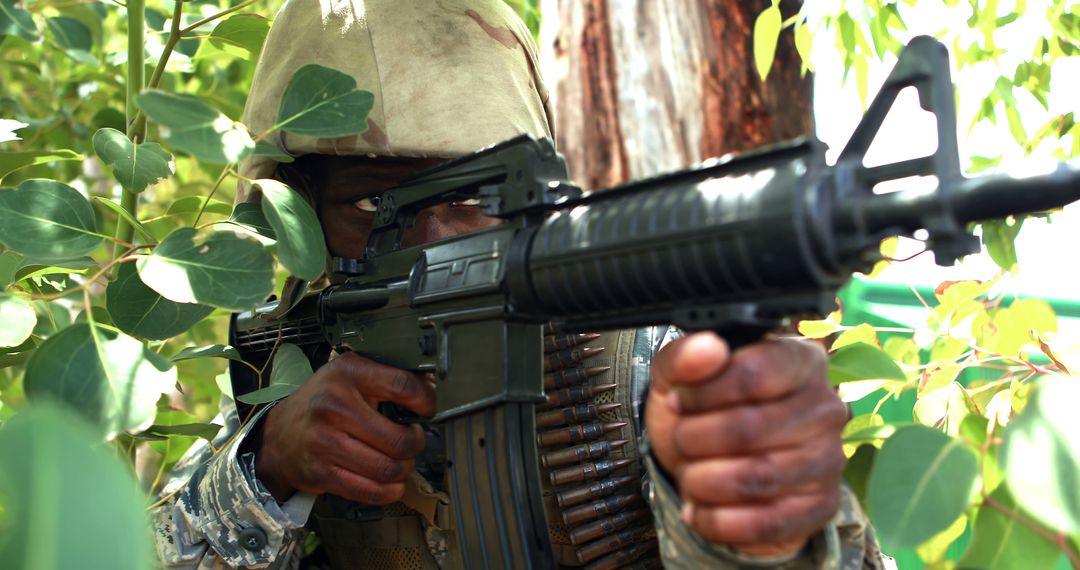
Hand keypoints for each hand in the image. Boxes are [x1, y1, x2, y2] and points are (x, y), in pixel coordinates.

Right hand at [254, 351, 435, 503]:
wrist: (280, 434)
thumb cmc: (324, 402)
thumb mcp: (350, 374)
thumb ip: (387, 377)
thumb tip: (432, 387)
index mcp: (348, 374)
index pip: (402, 385)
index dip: (425, 401)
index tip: (427, 410)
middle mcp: (334, 406)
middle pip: (399, 438)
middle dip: (415, 443)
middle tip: (412, 441)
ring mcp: (326, 442)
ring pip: (388, 468)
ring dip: (403, 469)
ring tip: (400, 461)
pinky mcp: (322, 473)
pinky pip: (371, 490)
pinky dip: (389, 490)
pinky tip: (391, 481)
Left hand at [645, 332, 846, 556]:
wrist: (710, 461)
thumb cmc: (701, 410)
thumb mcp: (677, 377)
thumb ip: (685, 357)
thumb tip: (708, 347)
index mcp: (800, 359)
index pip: (754, 374)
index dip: (703, 393)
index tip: (680, 401)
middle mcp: (826, 407)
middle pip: (750, 429)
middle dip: (696, 439)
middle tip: (681, 440)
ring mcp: (830, 459)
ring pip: (757, 478)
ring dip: (703, 481)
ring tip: (690, 474)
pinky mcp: (821, 506)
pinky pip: (767, 523)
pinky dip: (719, 521)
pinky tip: (700, 509)